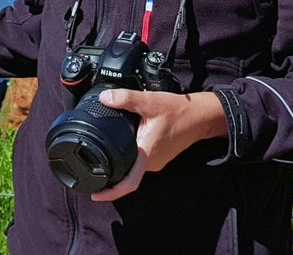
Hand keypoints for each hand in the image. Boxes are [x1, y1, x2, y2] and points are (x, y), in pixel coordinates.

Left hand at [90, 90, 226, 201]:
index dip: (111, 192)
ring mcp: (156, 161)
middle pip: (126, 174)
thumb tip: (105, 98)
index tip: (95, 194)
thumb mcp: (150, 101)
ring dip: (121, 159)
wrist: (200, 116)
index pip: (128, 182)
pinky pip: (140, 158)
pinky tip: (126, 140)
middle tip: (92, 164)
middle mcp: (151, 162)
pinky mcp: (158, 156)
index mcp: (147, 154)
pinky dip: (131, 152)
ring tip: (107, 148)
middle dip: (110, 171)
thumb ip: (126, 99)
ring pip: (133, 165)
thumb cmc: (179, 112)